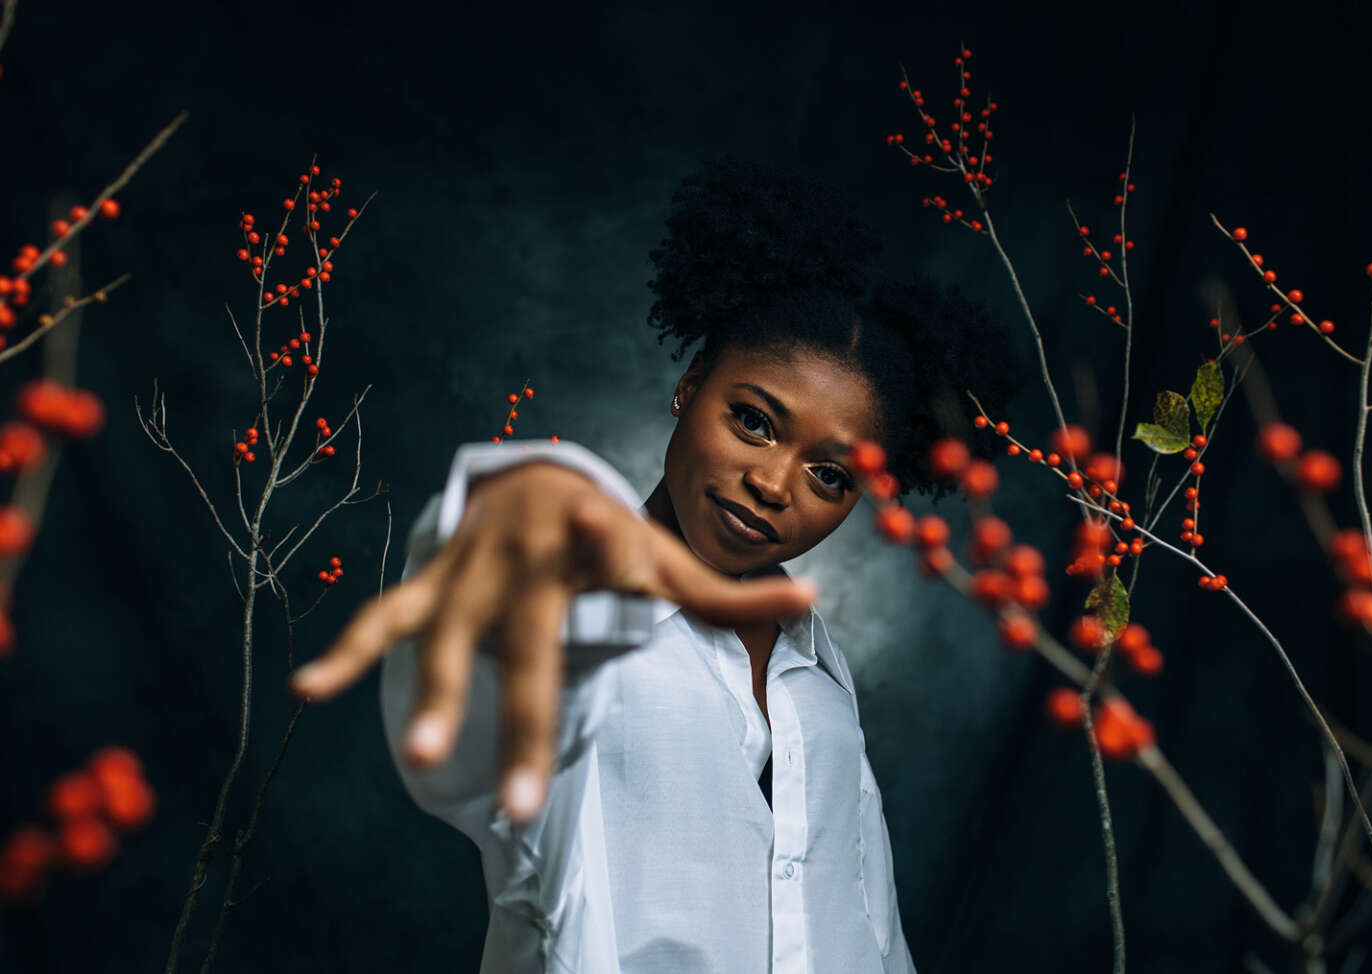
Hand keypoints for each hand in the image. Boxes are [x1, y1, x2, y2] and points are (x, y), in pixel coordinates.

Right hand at [287, 461, 817, 822]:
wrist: (537, 473)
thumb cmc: (612, 535)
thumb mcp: (666, 557)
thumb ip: (727, 592)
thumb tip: (813, 600)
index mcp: (600, 539)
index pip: (618, 550)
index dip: (619, 547)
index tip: (611, 533)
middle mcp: (535, 552)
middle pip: (534, 640)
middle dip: (529, 718)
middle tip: (527, 800)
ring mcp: (476, 568)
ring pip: (450, 633)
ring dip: (436, 692)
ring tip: (427, 757)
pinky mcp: (434, 578)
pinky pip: (386, 614)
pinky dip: (348, 650)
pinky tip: (307, 690)